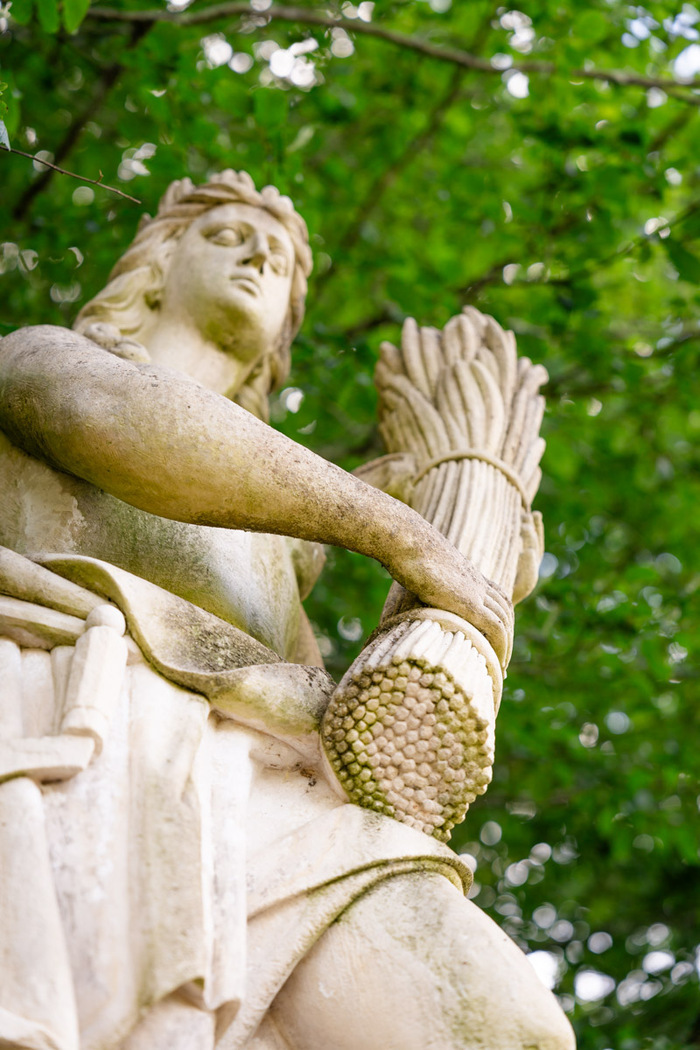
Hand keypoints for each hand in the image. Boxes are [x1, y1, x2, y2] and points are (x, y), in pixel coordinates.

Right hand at [383, 526, 513, 666]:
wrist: (407, 540)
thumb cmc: (402, 550)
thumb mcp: (416, 565)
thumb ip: (417, 577)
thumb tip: (398, 580)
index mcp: (466, 572)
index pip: (495, 596)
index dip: (499, 616)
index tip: (496, 636)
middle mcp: (476, 581)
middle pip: (504, 610)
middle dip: (507, 634)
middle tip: (502, 658)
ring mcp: (475, 591)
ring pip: (504, 621)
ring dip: (507, 645)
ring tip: (500, 666)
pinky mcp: (470, 602)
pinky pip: (496, 628)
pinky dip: (502, 646)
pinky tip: (497, 662)